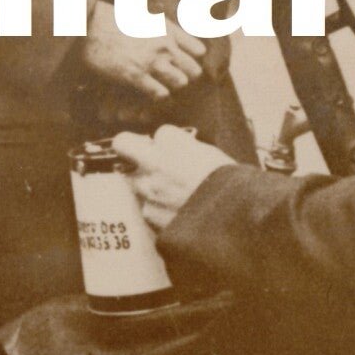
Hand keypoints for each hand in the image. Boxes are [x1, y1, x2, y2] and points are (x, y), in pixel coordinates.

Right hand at [81, 0, 206, 104]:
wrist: (89, 25)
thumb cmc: (113, 20)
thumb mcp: (145, 17)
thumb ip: (163, 28)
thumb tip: (172, 36)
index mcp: (168, 30)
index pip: (199, 50)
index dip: (192, 59)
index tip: (182, 63)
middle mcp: (164, 45)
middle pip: (194, 70)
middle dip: (184, 76)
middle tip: (171, 78)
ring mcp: (152, 61)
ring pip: (181, 83)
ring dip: (171, 86)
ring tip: (160, 85)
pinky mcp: (136, 75)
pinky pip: (160, 93)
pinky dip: (156, 95)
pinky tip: (147, 91)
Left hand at [112, 126, 232, 233]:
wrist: (231, 221)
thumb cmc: (231, 188)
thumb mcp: (216, 158)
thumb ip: (193, 152)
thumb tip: (186, 154)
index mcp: (174, 143)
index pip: (161, 133)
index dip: (170, 143)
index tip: (178, 151)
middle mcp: (154, 162)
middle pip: (123, 144)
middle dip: (130, 147)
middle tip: (141, 155)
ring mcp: (148, 189)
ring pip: (131, 179)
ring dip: (144, 182)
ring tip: (166, 192)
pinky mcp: (149, 214)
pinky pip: (146, 206)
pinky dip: (157, 209)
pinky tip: (174, 213)